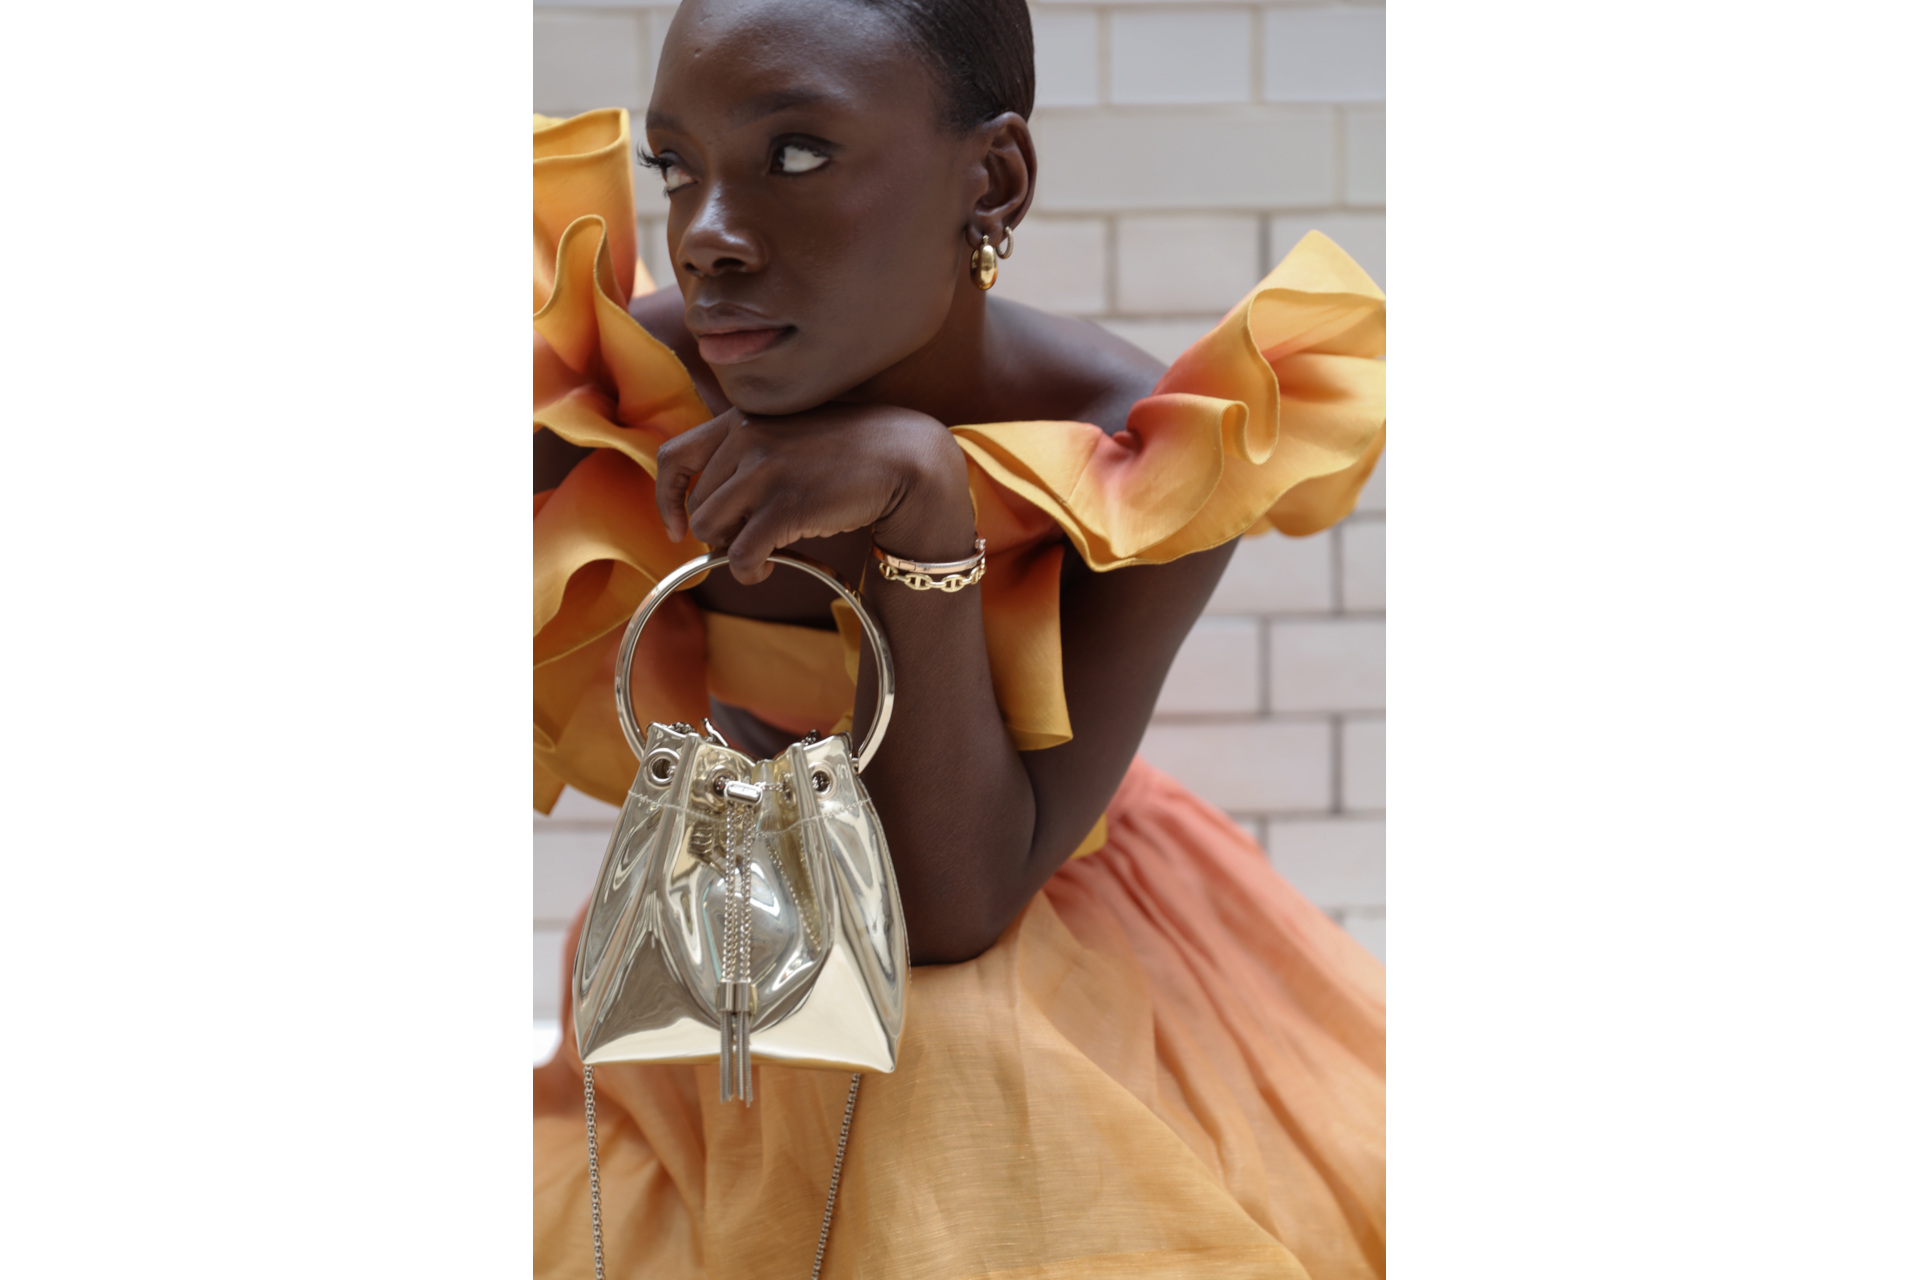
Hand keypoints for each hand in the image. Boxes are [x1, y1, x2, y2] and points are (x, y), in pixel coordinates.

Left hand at [654, 402, 975, 583]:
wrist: (903, 456)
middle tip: (754, 541)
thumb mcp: (790, 431)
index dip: (666, 497)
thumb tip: (711, 504)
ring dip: (732, 552)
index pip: (673, 456)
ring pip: (710, 530)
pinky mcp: (785, 506)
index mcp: (741, 418)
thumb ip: (749, 450)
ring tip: (762, 555)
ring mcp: (764, 471)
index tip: (676, 525)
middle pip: (698, 505)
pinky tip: (768, 571)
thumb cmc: (850, 449)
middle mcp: (746, 439)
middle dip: (721, 531)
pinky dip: (748, 571)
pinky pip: (740, 553)